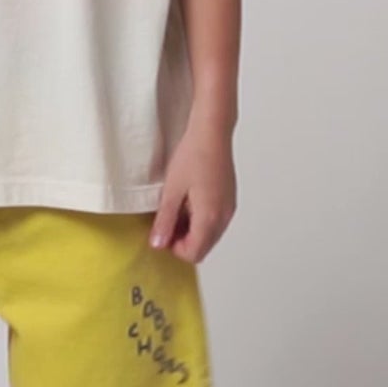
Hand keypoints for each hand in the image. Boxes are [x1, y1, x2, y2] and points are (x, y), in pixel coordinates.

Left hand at [150, 119, 236, 263]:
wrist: (212, 133)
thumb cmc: (193, 156)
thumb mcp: (171, 191)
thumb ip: (165, 220)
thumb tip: (158, 243)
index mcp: (210, 218)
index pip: (193, 253)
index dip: (174, 248)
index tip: (161, 233)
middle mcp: (224, 217)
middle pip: (203, 247)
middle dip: (183, 241)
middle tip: (166, 222)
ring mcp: (229, 208)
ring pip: (209, 235)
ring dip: (191, 231)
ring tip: (175, 209)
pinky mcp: (229, 199)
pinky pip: (215, 221)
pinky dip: (200, 220)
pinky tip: (188, 201)